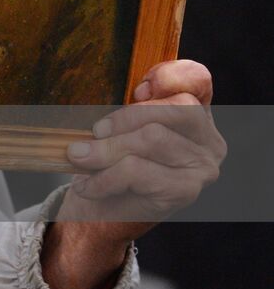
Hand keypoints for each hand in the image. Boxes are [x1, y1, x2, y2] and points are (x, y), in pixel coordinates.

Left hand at [40, 60, 224, 288]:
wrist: (101, 212)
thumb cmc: (109, 161)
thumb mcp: (113, 127)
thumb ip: (120, 109)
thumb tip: (111, 112)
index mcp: (194, 112)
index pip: (197, 79)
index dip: (169, 76)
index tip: (137, 89)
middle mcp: (208, 139)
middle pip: (174, 108)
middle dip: (125, 119)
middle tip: (94, 132)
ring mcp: (202, 167)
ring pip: (153, 138)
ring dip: (107, 149)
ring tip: (81, 158)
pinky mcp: (185, 191)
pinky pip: (138, 171)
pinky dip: (105, 176)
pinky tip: (88, 185)